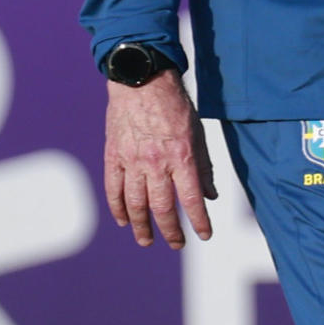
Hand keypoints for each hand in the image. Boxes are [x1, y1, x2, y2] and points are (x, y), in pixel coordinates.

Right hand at [104, 69, 216, 249]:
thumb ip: (203, 166)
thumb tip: (210, 196)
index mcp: (181, 157)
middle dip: (170, 231)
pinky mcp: (114, 156)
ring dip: (141, 226)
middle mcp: (156, 163)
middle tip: (176, 244)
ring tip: (146, 241)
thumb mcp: (197, 133)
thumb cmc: (174, 106)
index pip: (191, 200)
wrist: (141, 81)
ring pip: (135, 204)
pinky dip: (118, 208)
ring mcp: (132, 161)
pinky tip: (123, 221)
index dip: (199, 221)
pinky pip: (114, 189)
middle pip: (162, 208)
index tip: (205, 235)